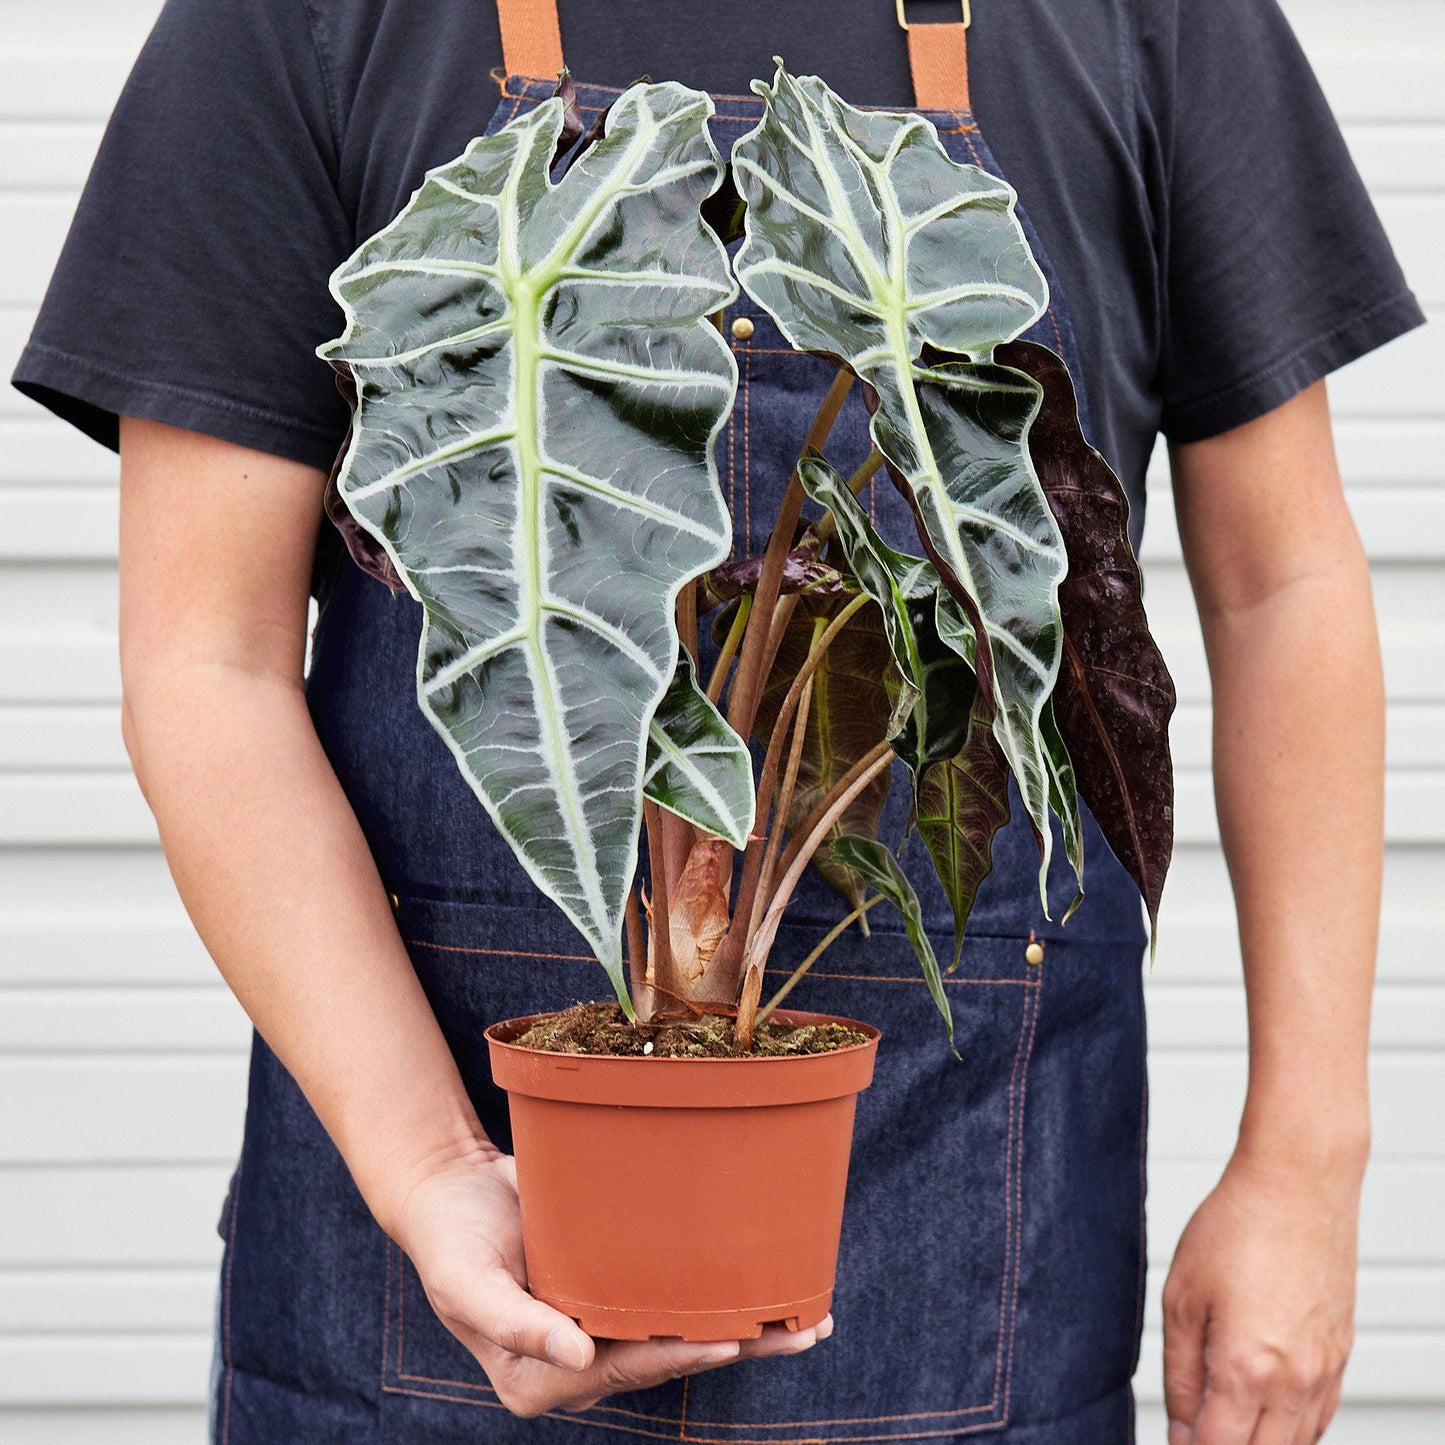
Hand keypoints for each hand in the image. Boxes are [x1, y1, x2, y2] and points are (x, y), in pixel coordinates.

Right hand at [394, 1146, 828, 1416]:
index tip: (731, 1340)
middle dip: (738, 1347)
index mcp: (539, 1379)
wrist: (450, 1190)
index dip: (681, 1356)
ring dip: (746, 1331)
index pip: (626, 1369)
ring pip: (681, 1334)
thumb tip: (580, 1360)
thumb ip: (516, 1324)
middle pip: (669, 1359)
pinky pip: (672, 1300)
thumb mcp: (466, 1281)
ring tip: (811, 1320)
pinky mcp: (613, 1290)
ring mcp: (600, 1327)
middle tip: (805, 1331)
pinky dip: (718, 1295)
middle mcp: (579, 1361)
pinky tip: (766, 1287)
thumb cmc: (449, 1239)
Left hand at [1162, 1147, 1361, 1443]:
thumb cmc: (1236, 1227)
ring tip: (1223, 1420)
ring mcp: (1325, 1372)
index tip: (1172, 1438)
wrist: (1298, 1185)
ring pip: (1295, 1444)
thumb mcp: (1181, 1297)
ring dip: (1259, 1442)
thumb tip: (1180, 1426)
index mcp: (1247, 1370)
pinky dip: (1291, 1429)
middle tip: (1194, 1427)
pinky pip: (1320, 1419)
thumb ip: (1180, 1372)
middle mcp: (1294, 1382)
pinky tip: (1264, 1411)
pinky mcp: (1341, 1356)